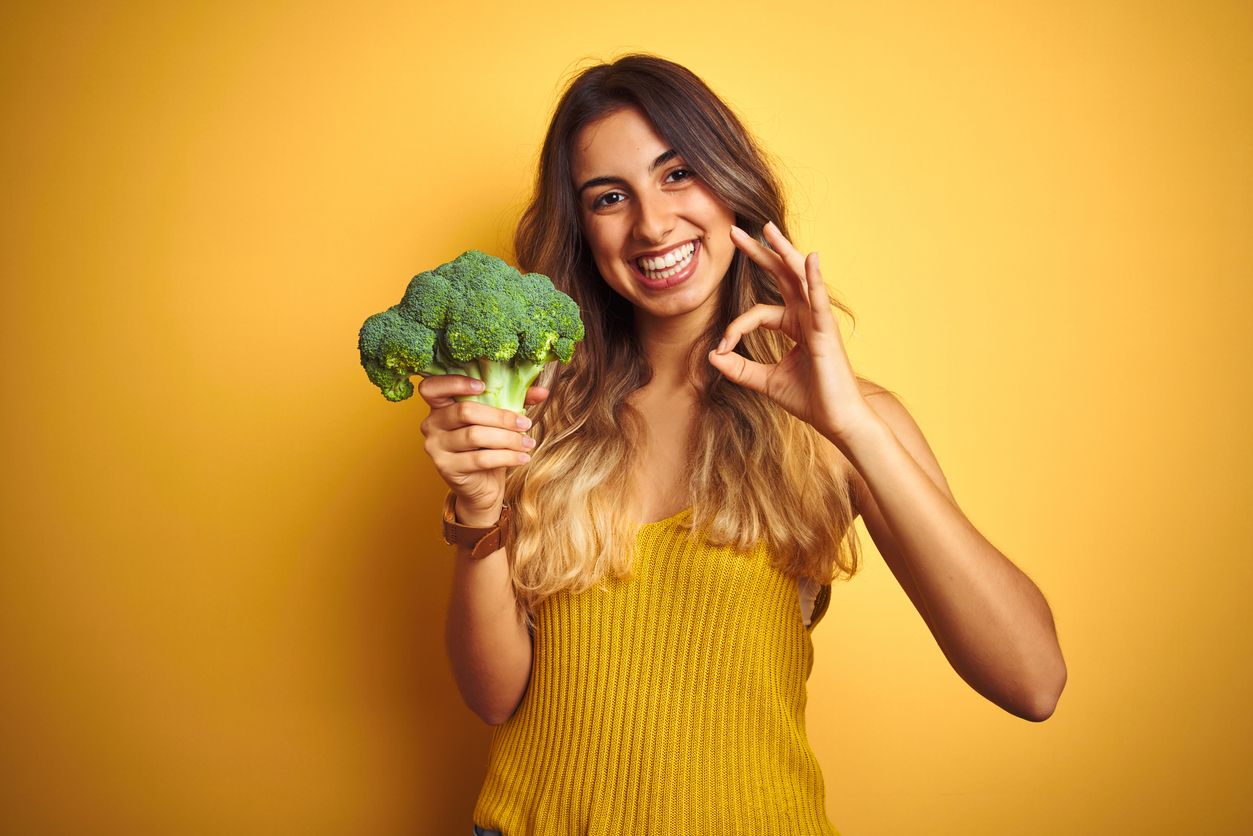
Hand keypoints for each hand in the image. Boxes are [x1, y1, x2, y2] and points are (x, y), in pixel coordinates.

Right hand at [417, 375, 547, 524]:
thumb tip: (543, 391)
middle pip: (465, 411)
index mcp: (439, 407)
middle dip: (501, 417)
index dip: (454, 383)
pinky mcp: (446, 468)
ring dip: (508, 438)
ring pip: (475, 435)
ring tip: (528, 443)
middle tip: (525, 423)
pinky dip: (506, 457)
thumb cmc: (489, 447)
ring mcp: (435, 447)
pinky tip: (523, 457)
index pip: (431, 387)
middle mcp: (431, 425)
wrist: (482, 486)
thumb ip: (516, 401)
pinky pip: (480, 458)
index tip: (483, 385)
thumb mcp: (500, 421)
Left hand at [707, 221, 874, 442]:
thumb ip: (739, 368)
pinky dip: (815, 279)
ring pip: (799, 279)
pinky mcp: (827, 332)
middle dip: (759, 253)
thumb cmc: (810, 400)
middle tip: (735, 232)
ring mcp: (819, 321)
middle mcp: (807, 317)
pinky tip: (810, 258)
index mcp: (794, 325)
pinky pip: (820, 301)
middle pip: (781, 276)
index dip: (736, 327)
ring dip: (783, 252)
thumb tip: (712, 355)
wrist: (837, 421)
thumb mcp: (765, 381)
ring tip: (767, 229)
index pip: (758, 313)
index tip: (721, 347)